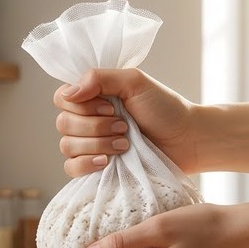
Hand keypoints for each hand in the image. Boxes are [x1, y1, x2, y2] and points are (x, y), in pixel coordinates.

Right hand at [53, 68, 199, 176]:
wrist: (186, 140)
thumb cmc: (165, 108)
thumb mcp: (134, 82)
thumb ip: (99, 78)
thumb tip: (68, 93)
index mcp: (92, 97)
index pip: (62, 99)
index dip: (81, 105)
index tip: (110, 106)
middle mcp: (86, 120)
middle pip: (63, 124)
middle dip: (96, 126)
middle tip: (124, 126)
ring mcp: (89, 146)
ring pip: (67, 146)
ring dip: (98, 144)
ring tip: (125, 144)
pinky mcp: (94, 169)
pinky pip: (71, 168)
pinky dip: (86, 164)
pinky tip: (106, 162)